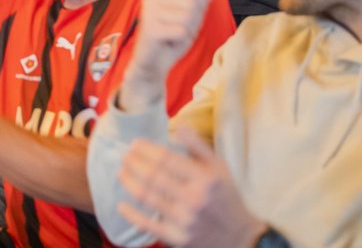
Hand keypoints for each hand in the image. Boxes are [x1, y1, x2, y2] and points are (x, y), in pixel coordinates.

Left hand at [117, 127, 265, 247]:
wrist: (240, 236)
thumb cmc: (225, 196)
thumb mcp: (219, 168)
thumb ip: (198, 146)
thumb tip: (179, 126)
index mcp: (205, 179)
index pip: (166, 159)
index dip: (145, 149)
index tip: (134, 144)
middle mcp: (194, 199)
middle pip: (153, 176)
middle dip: (133, 163)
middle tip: (124, 156)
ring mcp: (184, 220)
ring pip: (147, 196)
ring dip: (128, 182)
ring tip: (121, 172)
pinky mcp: (178, 238)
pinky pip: (148, 225)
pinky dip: (131, 214)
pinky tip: (121, 204)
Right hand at [119, 0, 221, 110]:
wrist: (153, 65)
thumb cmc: (171, 38)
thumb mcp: (191, 14)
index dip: (197, 8)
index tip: (182, 20)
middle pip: (193, 2)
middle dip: (193, 21)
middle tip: (177, 31)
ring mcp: (149, 12)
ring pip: (188, 16)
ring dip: (187, 32)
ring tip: (173, 37)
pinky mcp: (151, 28)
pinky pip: (182, 30)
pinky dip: (181, 40)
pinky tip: (169, 43)